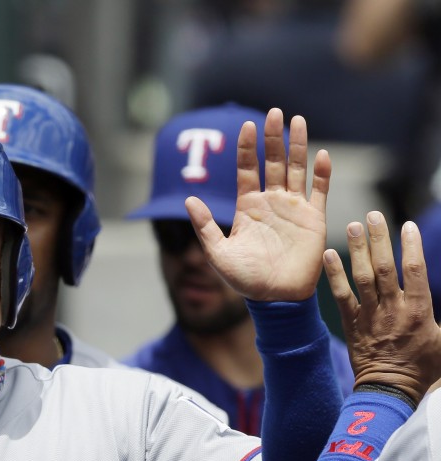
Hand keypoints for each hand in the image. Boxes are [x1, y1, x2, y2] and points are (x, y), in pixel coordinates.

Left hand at [185, 108, 330, 300]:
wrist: (274, 298)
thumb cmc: (245, 279)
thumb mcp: (217, 252)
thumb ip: (205, 226)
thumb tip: (188, 199)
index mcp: (248, 207)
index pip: (248, 170)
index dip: (248, 148)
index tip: (247, 126)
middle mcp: (271, 202)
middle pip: (274, 162)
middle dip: (273, 138)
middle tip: (274, 112)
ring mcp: (294, 208)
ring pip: (297, 169)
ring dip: (298, 145)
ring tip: (297, 120)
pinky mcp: (313, 219)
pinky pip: (319, 191)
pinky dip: (322, 173)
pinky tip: (322, 154)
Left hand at [325, 211, 440, 404]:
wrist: (390, 389)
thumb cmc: (424, 367)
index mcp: (418, 310)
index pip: (414, 270)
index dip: (410, 246)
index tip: (406, 225)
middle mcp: (392, 308)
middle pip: (384, 267)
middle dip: (379, 239)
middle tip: (372, 215)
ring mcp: (369, 315)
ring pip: (362, 276)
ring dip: (357, 249)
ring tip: (352, 225)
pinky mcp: (351, 323)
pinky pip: (341, 295)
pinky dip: (334, 274)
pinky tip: (327, 255)